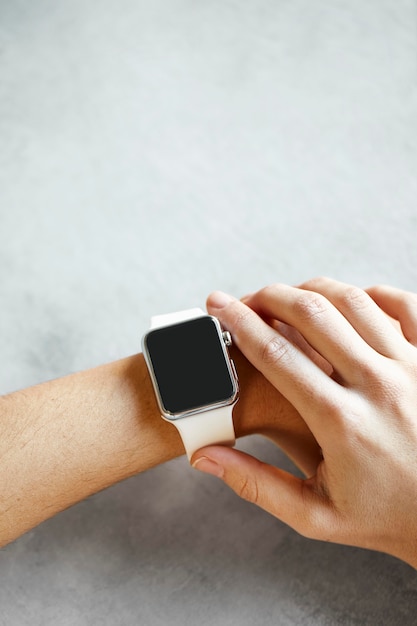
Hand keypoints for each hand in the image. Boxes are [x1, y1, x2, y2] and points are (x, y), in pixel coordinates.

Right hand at [192, 278, 416, 567]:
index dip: (239, 323)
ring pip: (354, 301)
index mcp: (340, 422)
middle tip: (248, 298)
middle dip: (270, 296)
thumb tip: (203, 458)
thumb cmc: (385, 519)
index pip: (276, 354)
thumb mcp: (314, 516)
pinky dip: (373, 293)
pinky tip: (352, 299)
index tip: (218, 306)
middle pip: (312, 313)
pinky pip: (405, 306)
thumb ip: (255, 484)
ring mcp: (411, 367)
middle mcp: (377, 386)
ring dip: (313, 289)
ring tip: (290, 296)